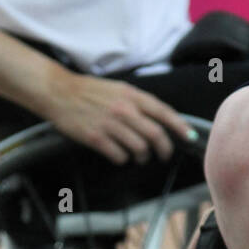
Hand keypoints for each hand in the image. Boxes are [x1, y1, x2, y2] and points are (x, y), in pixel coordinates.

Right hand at [46, 71, 195, 164]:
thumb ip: (138, 103)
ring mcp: (110, 124)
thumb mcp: (118, 89)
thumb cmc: (90, 91)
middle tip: (164, 155)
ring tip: (140, 157)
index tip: (189, 137)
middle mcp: (124, 109)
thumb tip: (158, 119)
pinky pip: (119, 156)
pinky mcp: (96, 138)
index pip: (164, 113)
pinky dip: (123, 160)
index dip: (180, 127)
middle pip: (155, 135)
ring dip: (143, 157)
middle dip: (164, 149)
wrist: (59, 92)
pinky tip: (120, 156)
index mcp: (132, 95)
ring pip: (139, 148)